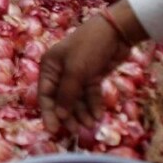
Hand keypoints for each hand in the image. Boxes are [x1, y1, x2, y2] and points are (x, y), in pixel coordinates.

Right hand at [39, 15, 129, 133]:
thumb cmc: (89, 47)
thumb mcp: (76, 70)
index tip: (53, 130)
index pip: (45, 94)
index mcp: (50, 66)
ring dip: (82, 113)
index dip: (49, 113)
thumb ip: (67, 94)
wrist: (116, 32)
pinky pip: (90, 95)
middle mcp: (61, 72)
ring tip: (91, 125)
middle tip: (75, 130)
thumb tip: (60, 115)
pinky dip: (93, 105)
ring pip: (77, 100)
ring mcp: (78, 75)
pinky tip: (98, 116)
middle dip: (68, 115)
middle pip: (61, 99)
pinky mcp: (92, 77)